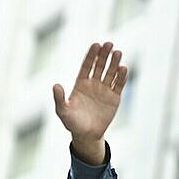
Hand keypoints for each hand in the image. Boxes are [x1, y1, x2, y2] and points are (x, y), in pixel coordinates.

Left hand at [53, 42, 126, 163]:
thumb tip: (55, 85)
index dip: (91, 55)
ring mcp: (104, 90)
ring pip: (110, 73)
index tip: (96, 44)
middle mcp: (93, 84)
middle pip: (99, 66)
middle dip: (104, 55)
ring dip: (114, 62)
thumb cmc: (72, 122)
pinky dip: (121, 76)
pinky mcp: (114, 98)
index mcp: (80, 84)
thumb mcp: (63, 111)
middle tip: (109, 44)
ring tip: (118, 52)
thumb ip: (59, 98)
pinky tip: (123, 68)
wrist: (86, 135)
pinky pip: (118, 84)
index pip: (87, 66)